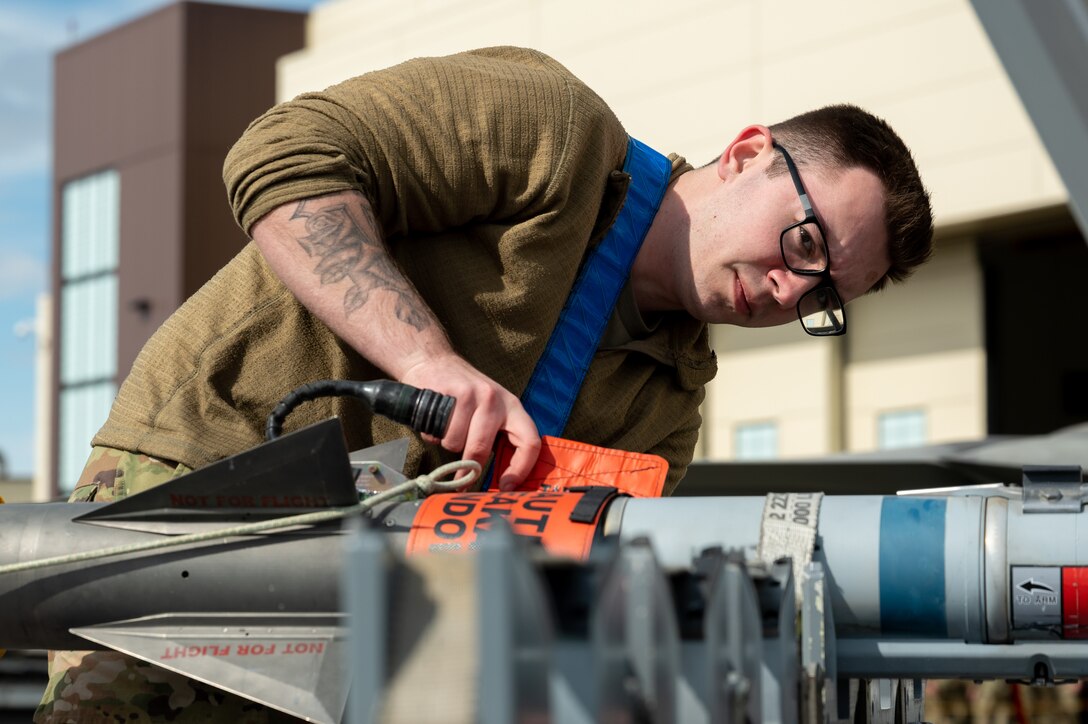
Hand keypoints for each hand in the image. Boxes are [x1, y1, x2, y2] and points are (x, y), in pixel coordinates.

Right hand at [401, 354, 539, 490]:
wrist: (432, 360)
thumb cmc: (462, 394)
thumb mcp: (489, 410)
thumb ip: (497, 437)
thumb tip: (502, 482)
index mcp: (513, 408)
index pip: (530, 442)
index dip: (521, 469)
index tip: (506, 487)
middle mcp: (496, 400)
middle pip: (481, 449)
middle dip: (468, 468)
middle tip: (460, 481)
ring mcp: (473, 395)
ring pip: (456, 443)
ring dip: (447, 444)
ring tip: (446, 429)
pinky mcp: (450, 394)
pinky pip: (439, 432)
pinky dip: (433, 435)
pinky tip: (434, 421)